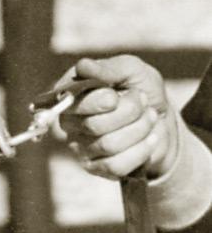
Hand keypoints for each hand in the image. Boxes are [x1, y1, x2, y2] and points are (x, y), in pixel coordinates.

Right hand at [52, 54, 182, 181]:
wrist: (162, 120)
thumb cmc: (141, 90)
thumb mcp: (132, 71)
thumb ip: (109, 68)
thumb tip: (83, 65)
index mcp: (70, 95)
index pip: (73, 103)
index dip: (100, 100)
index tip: (117, 94)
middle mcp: (69, 122)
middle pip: (93, 126)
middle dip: (129, 113)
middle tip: (143, 103)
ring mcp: (81, 147)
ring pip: (108, 145)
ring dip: (140, 130)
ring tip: (150, 118)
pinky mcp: (97, 167)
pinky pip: (116, 166)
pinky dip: (142, 150)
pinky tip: (150, 139)